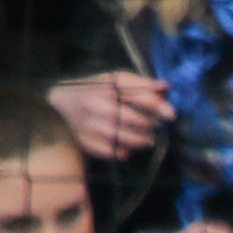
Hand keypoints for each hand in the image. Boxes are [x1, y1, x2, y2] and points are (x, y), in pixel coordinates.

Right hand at [54, 69, 175, 159]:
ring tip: (147, 139)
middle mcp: (96, 105)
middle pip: (133, 120)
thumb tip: (166, 87)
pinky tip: (126, 146)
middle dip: (150, 125)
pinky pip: (113, 152)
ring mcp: (89, 125)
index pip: (137, 97)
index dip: (157, 106)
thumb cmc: (94, 89)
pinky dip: (124, 152)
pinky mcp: (86, 141)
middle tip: (155, 126)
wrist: (60, 102)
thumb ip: (140, 83)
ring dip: (141, 140)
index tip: (172, 115)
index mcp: (106, 87)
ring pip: (124, 139)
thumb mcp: (114, 79)